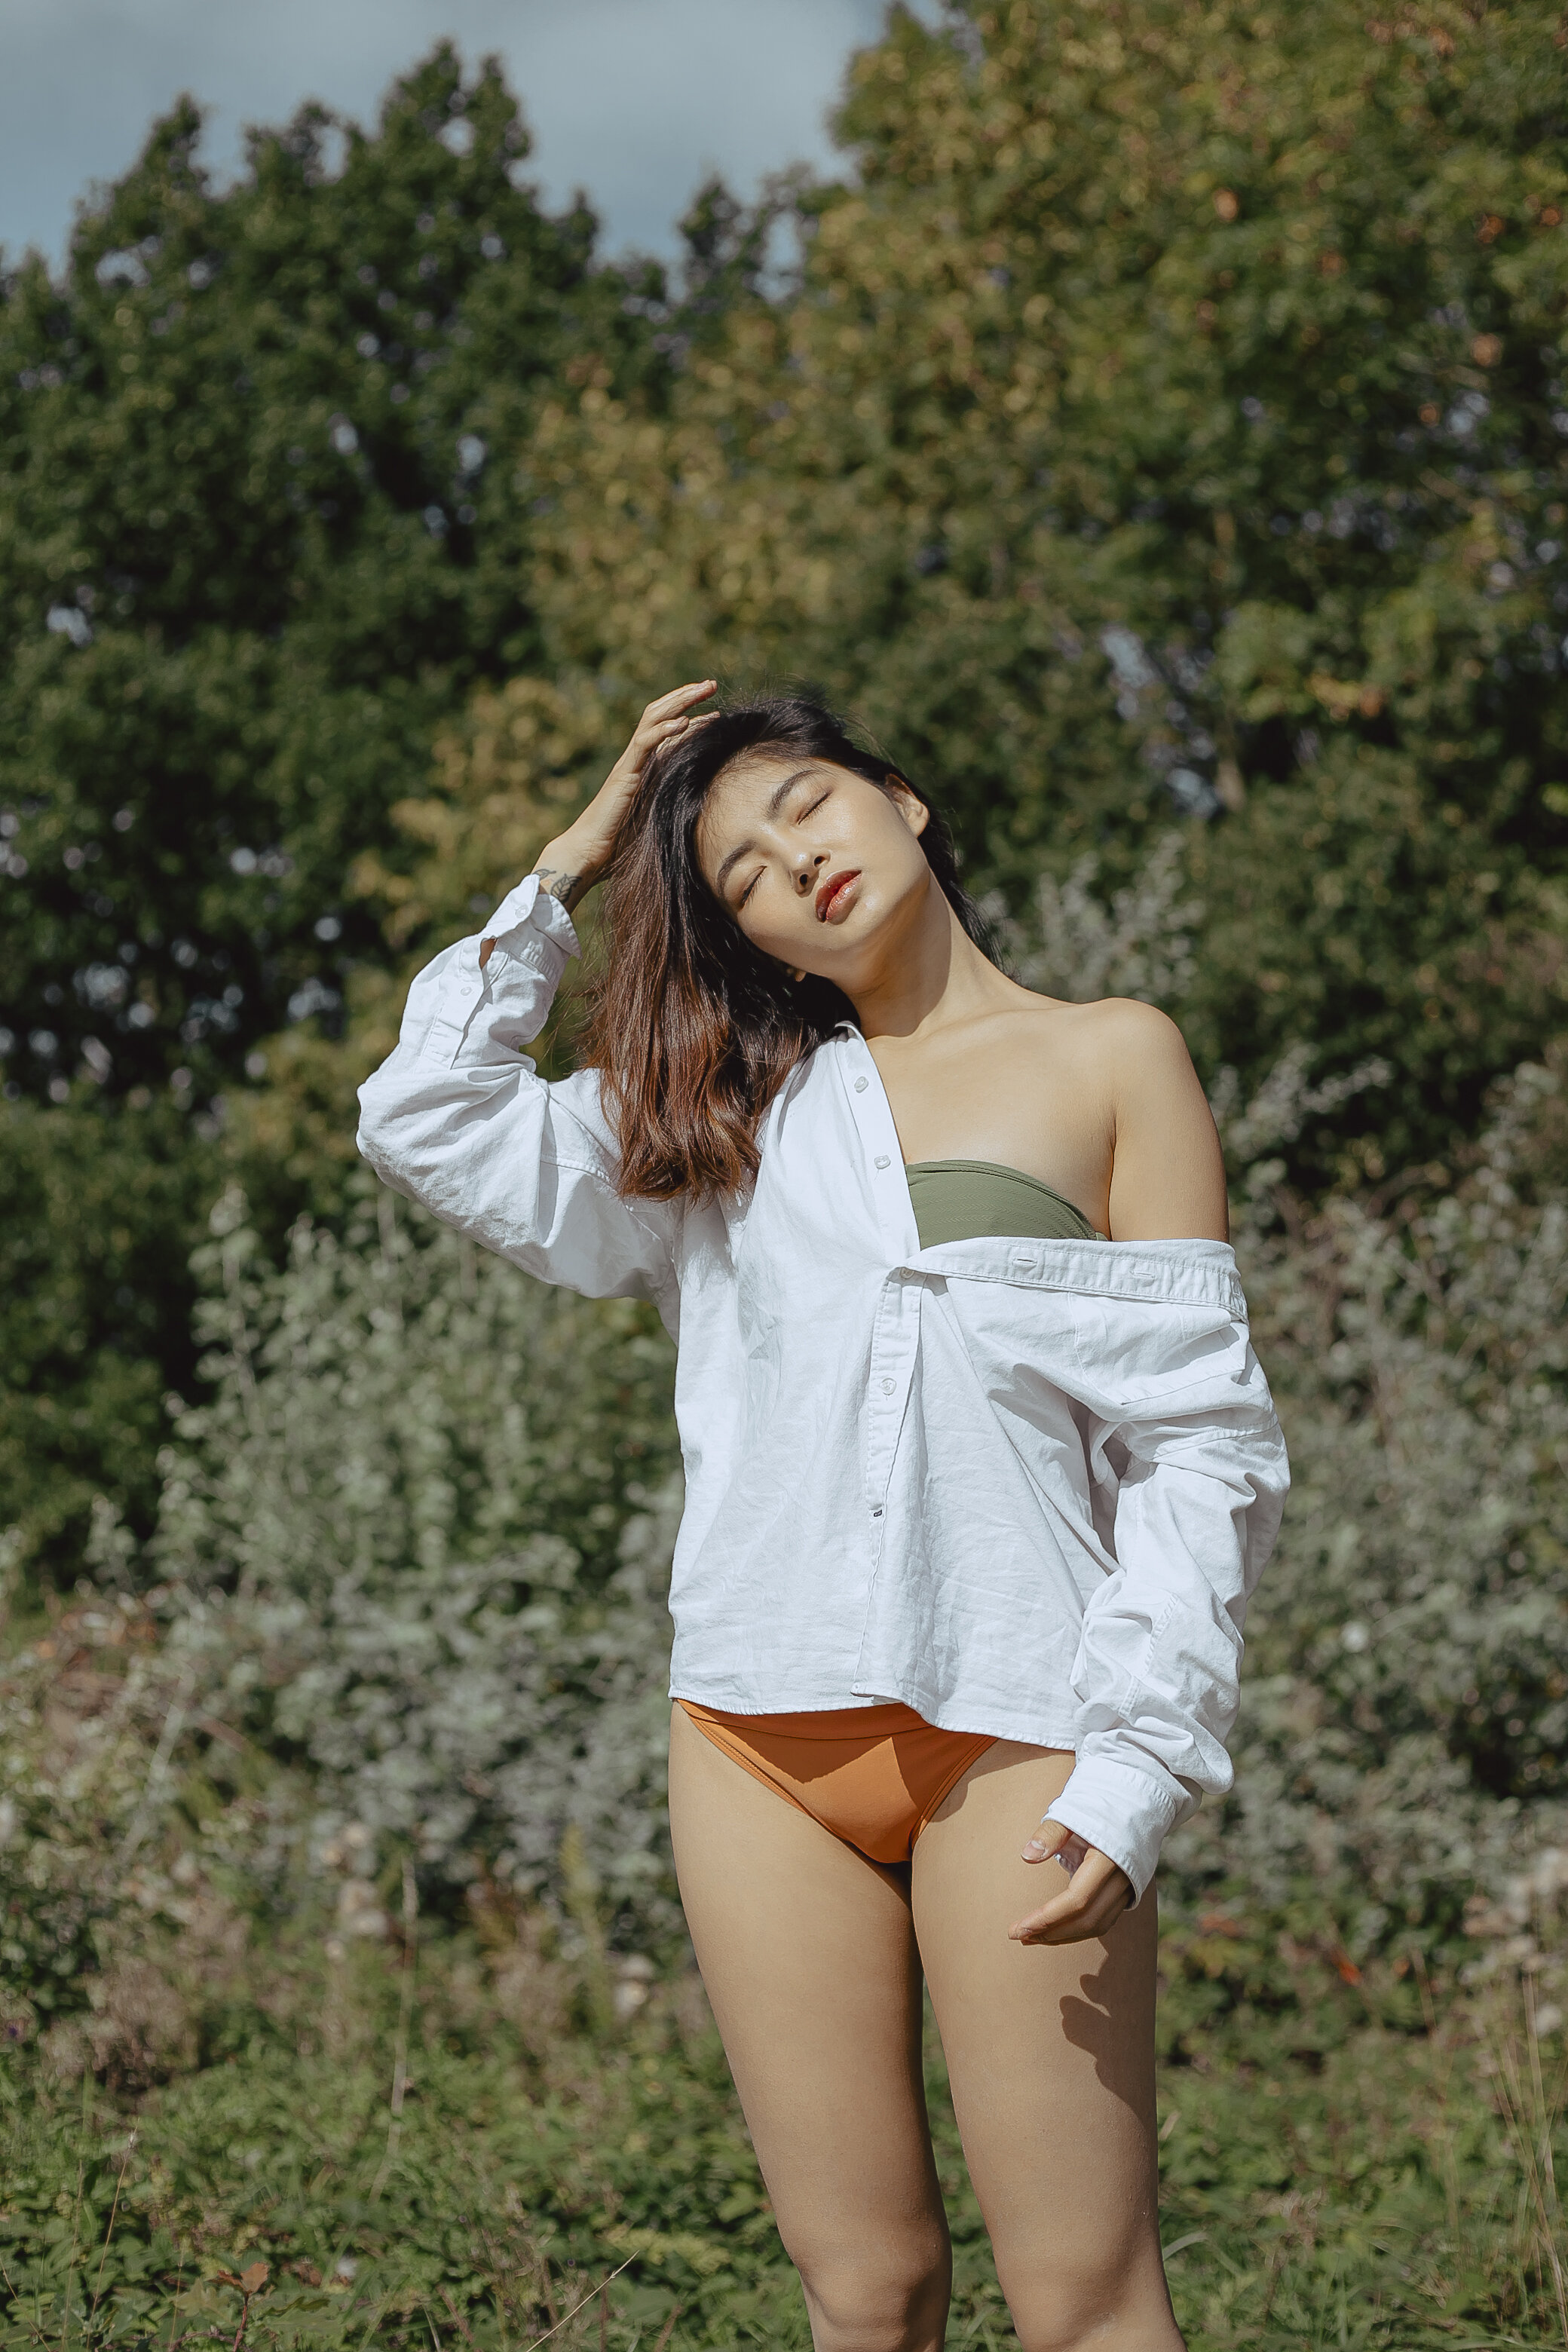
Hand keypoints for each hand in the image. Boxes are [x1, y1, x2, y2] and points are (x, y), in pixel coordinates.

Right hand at [533, 679, 716, 910]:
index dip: (691, 716)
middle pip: (660, 714)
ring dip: (679, 701)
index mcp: (644, 767)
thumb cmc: (621, 844)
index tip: (716, 711)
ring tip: (703, 689)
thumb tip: (701, 804)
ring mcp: (630, 764)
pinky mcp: (625, 775)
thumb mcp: (656, 816)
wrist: (589, 854)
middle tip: (712, 683)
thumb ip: (671, 802)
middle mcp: (636, 759)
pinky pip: (645, 744)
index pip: (668, 730)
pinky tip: (684, 721)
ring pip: (652, 719)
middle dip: (686, 696)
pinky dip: (664, 730)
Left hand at [1009, 1816, 1133, 1945]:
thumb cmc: (1097, 1806)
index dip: (1047, 1918)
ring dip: (1063, 1936)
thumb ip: (1050, 1834)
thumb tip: (1027, 1856)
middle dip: (1051, 1933)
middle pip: (1086, 1920)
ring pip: (1096, 1926)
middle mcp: (1123, 1880)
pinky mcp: (1127, 1894)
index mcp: (1109, 1859)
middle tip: (1018, 1936)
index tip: (1018, 1929)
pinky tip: (1055, 1929)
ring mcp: (1129, 1889)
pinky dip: (1077, 1929)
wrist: (1134, 1804)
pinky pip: (1102, 1921)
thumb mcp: (1072, 1812)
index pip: (1076, 1900)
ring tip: (1031, 1937)